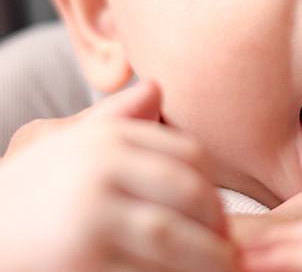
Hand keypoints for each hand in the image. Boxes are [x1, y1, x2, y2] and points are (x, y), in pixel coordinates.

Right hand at [0, 81, 235, 271]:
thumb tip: (158, 89)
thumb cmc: (29, 191)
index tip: (220, 213)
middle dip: (218, 225)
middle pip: (189, 192)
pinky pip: (146, 271)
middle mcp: (102, 167)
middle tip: (229, 249)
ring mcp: (90, 213)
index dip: (214, 187)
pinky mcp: (81, 259)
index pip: (189, 154)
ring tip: (223, 271)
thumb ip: (113, 116)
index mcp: (108, 137)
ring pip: (172, 236)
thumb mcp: (64, 142)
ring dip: (207, 259)